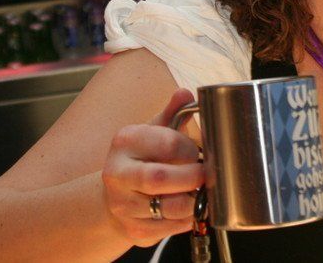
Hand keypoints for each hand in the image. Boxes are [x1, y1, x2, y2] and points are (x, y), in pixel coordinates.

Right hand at [101, 88, 203, 246]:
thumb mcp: (153, 130)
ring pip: (168, 208)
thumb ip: (172, 113)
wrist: (115, 195)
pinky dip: (188, 219)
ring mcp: (123, 204)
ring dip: (193, 201)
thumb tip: (185, 93)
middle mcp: (118, 173)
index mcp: (125, 141)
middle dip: (192, 177)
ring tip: (201, 192)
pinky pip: (170, 228)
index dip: (190, 149)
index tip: (198, 152)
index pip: (167, 143)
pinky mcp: (134, 229)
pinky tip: (190, 208)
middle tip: (206, 175)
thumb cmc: (141, 158)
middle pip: (159, 178)